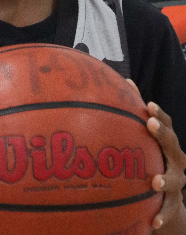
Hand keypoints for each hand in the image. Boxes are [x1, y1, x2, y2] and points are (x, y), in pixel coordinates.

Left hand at [146, 102, 185, 229]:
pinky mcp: (172, 203)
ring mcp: (176, 181)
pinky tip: (154, 222)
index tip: (148, 105)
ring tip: (155, 182)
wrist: (166, 199)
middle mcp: (175, 159)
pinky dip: (162, 215)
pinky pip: (169, 210)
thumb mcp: (145, 139)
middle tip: (151, 124)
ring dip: (166, 180)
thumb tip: (124, 81)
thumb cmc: (151, 159)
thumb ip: (135, 113)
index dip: (159, 114)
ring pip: (175, 179)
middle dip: (163, 135)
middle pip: (172, 145)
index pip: (166, 124)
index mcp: (167, 142)